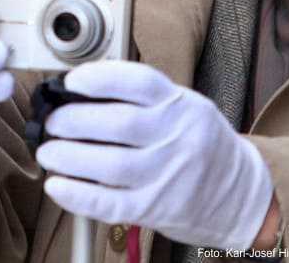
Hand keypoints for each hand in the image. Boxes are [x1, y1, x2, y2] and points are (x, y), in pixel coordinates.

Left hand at [36, 61, 272, 249]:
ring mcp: (167, 176)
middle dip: (73, 120)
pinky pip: (110, 203)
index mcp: (181, 105)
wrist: (240, 195)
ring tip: (48, 152)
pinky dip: (78, 195)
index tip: (71, 81)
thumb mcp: (185, 109)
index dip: (100, 78)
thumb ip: (143, 100)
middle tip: (52, 122)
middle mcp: (177, 138)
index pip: (139, 82)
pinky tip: (57, 186)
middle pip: (118, 124)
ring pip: (110, 164)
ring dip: (68, 157)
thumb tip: (80, 94)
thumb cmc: (202, 146)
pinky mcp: (155, 209)